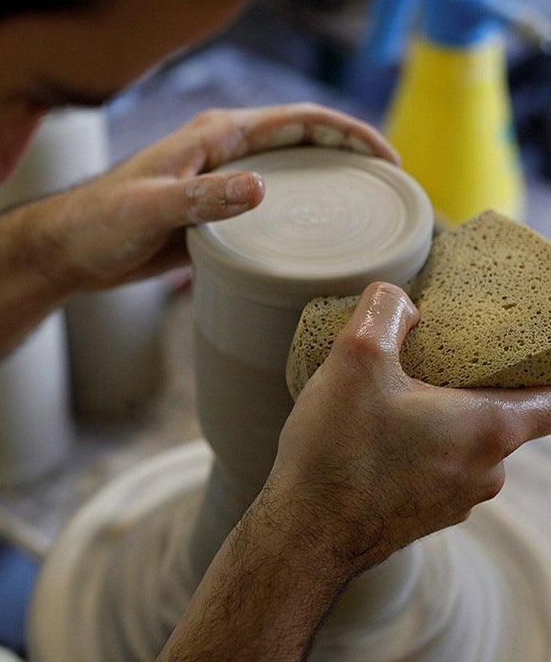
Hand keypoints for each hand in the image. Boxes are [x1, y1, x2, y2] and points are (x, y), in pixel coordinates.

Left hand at [42, 104, 397, 289]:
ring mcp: (222, 182)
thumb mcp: (148, 209)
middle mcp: (225, 152)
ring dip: (328, 182)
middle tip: (392, 187)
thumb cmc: (100, 223)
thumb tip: (260, 186)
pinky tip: (315, 239)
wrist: (72, 249)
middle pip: (304, 141)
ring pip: (289, 172)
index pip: (298, 120)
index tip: (387, 158)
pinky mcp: (215, 212)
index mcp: (215, 136)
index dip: (348, 131)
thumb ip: (200, 197)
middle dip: (350, 153)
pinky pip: (268, 206)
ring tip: (368, 211)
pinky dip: (298, 213)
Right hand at [266, 282, 550, 575]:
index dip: (543, 368)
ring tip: (386, 396)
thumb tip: (398, 300)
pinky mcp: (422, 514)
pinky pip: (434, 467)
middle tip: (426, 357)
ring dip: (435, 416)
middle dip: (468, 383)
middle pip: (499, 415)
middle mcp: (484, 470)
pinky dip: (414, 445)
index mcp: (486, 428)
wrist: (305, 532)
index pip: (550, 398)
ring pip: (462, 442)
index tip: (524, 351)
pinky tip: (370, 436)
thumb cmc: (339, 453)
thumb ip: (386, 312)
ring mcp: (455, 499)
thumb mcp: (356, 357)